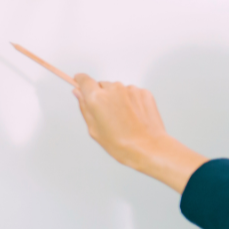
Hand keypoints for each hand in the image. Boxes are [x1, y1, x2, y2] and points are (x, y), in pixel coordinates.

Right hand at [73, 74, 206, 192]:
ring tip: (123, 118)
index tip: (79, 82)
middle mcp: (114, 89)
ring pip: (117, 89)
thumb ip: (84, 107)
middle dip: (101, 95)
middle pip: (101, 85)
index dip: (80, 81)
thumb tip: (79, 94)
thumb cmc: (122, 144)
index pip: (84, 80)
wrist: (149, 148)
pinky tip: (133, 116)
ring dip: (117, 98)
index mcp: (97, 98)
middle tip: (106, 114)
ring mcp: (130, 90)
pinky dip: (130, 101)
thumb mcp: (94, 129)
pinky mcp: (144, 93)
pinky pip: (131, 93)